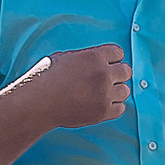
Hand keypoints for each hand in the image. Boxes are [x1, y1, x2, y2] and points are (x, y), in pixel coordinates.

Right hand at [11, 45, 131, 129]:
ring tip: (103, 93)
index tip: (107, 64)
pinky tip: (102, 104)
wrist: (38, 103)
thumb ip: (84, 58)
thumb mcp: (64, 58)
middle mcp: (103, 74)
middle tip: (108, 79)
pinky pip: (120, 108)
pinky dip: (113, 107)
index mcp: (94, 57)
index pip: (118, 53)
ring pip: (125, 90)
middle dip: (117, 74)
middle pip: (126, 71)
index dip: (112, 59)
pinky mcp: (103, 111)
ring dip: (116, 91)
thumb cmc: (46, 79)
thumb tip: (93, 60)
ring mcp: (104, 94)